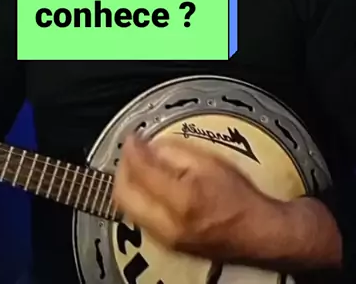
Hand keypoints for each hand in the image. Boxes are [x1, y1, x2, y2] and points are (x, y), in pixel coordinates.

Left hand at [112, 133, 282, 263]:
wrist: (258, 233)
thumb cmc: (239, 194)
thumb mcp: (210, 161)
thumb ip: (176, 151)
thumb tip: (149, 146)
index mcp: (182, 199)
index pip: (141, 171)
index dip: (132, 149)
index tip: (133, 135)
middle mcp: (168, 224)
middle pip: (124, 195)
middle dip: (122, 168)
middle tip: (130, 150)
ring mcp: (166, 239)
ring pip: (128, 209)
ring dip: (127, 184)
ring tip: (137, 165)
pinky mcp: (168, 245)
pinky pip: (140, 218)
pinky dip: (137, 198)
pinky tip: (147, 185)